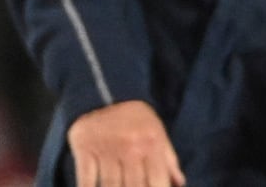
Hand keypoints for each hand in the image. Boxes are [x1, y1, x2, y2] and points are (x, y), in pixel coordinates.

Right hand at [66, 100, 185, 186]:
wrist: (103, 90)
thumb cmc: (135, 117)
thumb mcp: (157, 131)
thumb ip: (168, 159)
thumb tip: (179, 183)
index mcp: (152, 145)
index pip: (158, 182)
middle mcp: (130, 149)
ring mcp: (106, 150)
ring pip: (111, 186)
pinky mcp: (85, 150)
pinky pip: (86, 179)